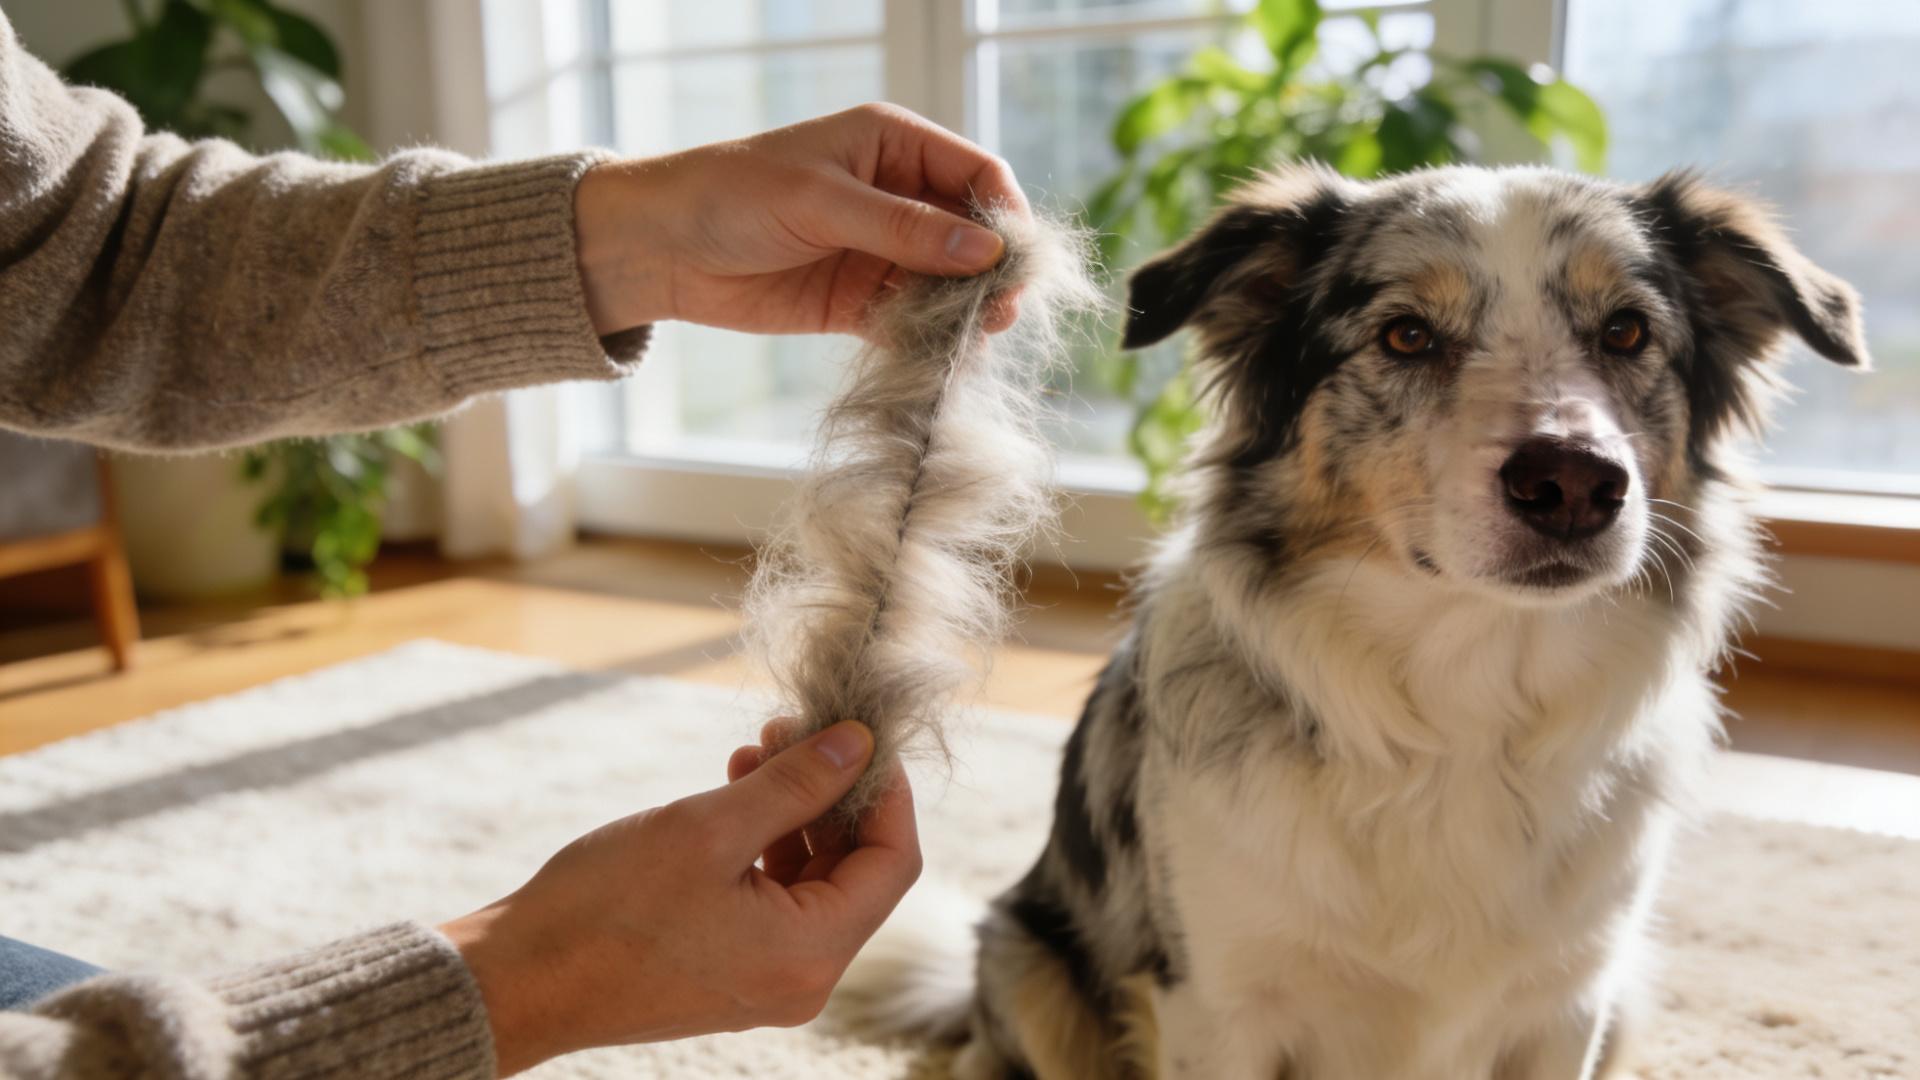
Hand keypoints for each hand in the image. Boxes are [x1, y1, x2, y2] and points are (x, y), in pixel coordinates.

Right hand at [440, 720, 919, 1074]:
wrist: (517, 979)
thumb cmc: (604, 907)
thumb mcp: (708, 828)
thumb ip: (796, 785)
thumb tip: (860, 745)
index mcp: (810, 953)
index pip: (893, 861)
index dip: (887, 791)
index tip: (859, 735)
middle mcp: (802, 979)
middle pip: (856, 871)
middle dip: (832, 793)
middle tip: (792, 728)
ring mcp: (767, 982)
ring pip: (813, 882)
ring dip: (795, 813)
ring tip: (756, 751)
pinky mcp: (731, 973)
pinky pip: (775, 903)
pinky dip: (764, 847)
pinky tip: (734, 793)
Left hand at [573, 103, 1029, 337]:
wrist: (662, 247)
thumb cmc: (732, 195)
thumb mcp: (821, 201)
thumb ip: (903, 228)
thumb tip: (985, 251)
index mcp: (894, 145)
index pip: (977, 173)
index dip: (1005, 214)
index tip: (1016, 260)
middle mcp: (897, 195)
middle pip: (972, 233)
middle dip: (992, 271)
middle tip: (1003, 311)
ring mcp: (881, 251)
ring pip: (948, 282)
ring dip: (965, 310)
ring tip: (977, 339)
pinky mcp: (859, 301)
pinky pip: (911, 320)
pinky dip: (929, 338)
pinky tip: (943, 357)